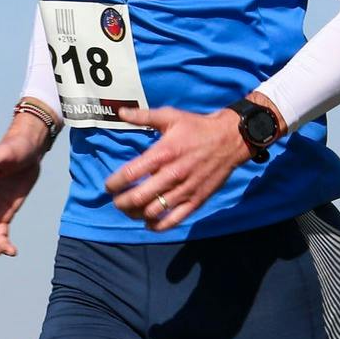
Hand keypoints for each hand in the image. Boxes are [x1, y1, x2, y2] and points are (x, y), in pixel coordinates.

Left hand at [104, 104, 251, 230]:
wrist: (230, 139)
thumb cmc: (197, 127)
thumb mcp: (171, 116)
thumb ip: (144, 116)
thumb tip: (121, 112)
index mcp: (163, 153)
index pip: (129, 174)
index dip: (114, 184)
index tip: (109, 186)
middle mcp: (172, 174)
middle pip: (138, 197)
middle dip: (121, 203)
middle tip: (117, 201)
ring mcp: (184, 190)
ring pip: (153, 211)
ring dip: (136, 214)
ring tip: (131, 210)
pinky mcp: (196, 200)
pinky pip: (174, 220)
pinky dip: (158, 226)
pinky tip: (150, 223)